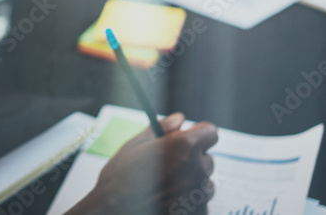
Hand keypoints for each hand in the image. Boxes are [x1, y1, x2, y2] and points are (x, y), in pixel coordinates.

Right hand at [71, 113, 217, 214]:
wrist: (115, 212)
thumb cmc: (120, 180)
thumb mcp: (135, 145)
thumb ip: (161, 128)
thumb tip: (178, 119)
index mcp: (184, 146)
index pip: (210, 132)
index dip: (199, 134)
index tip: (189, 138)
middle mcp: (197, 169)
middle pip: (207, 158)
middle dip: (192, 159)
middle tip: (168, 166)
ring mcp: (200, 195)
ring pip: (205, 182)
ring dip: (191, 183)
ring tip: (165, 187)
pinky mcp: (198, 213)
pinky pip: (200, 203)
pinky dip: (188, 203)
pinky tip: (167, 201)